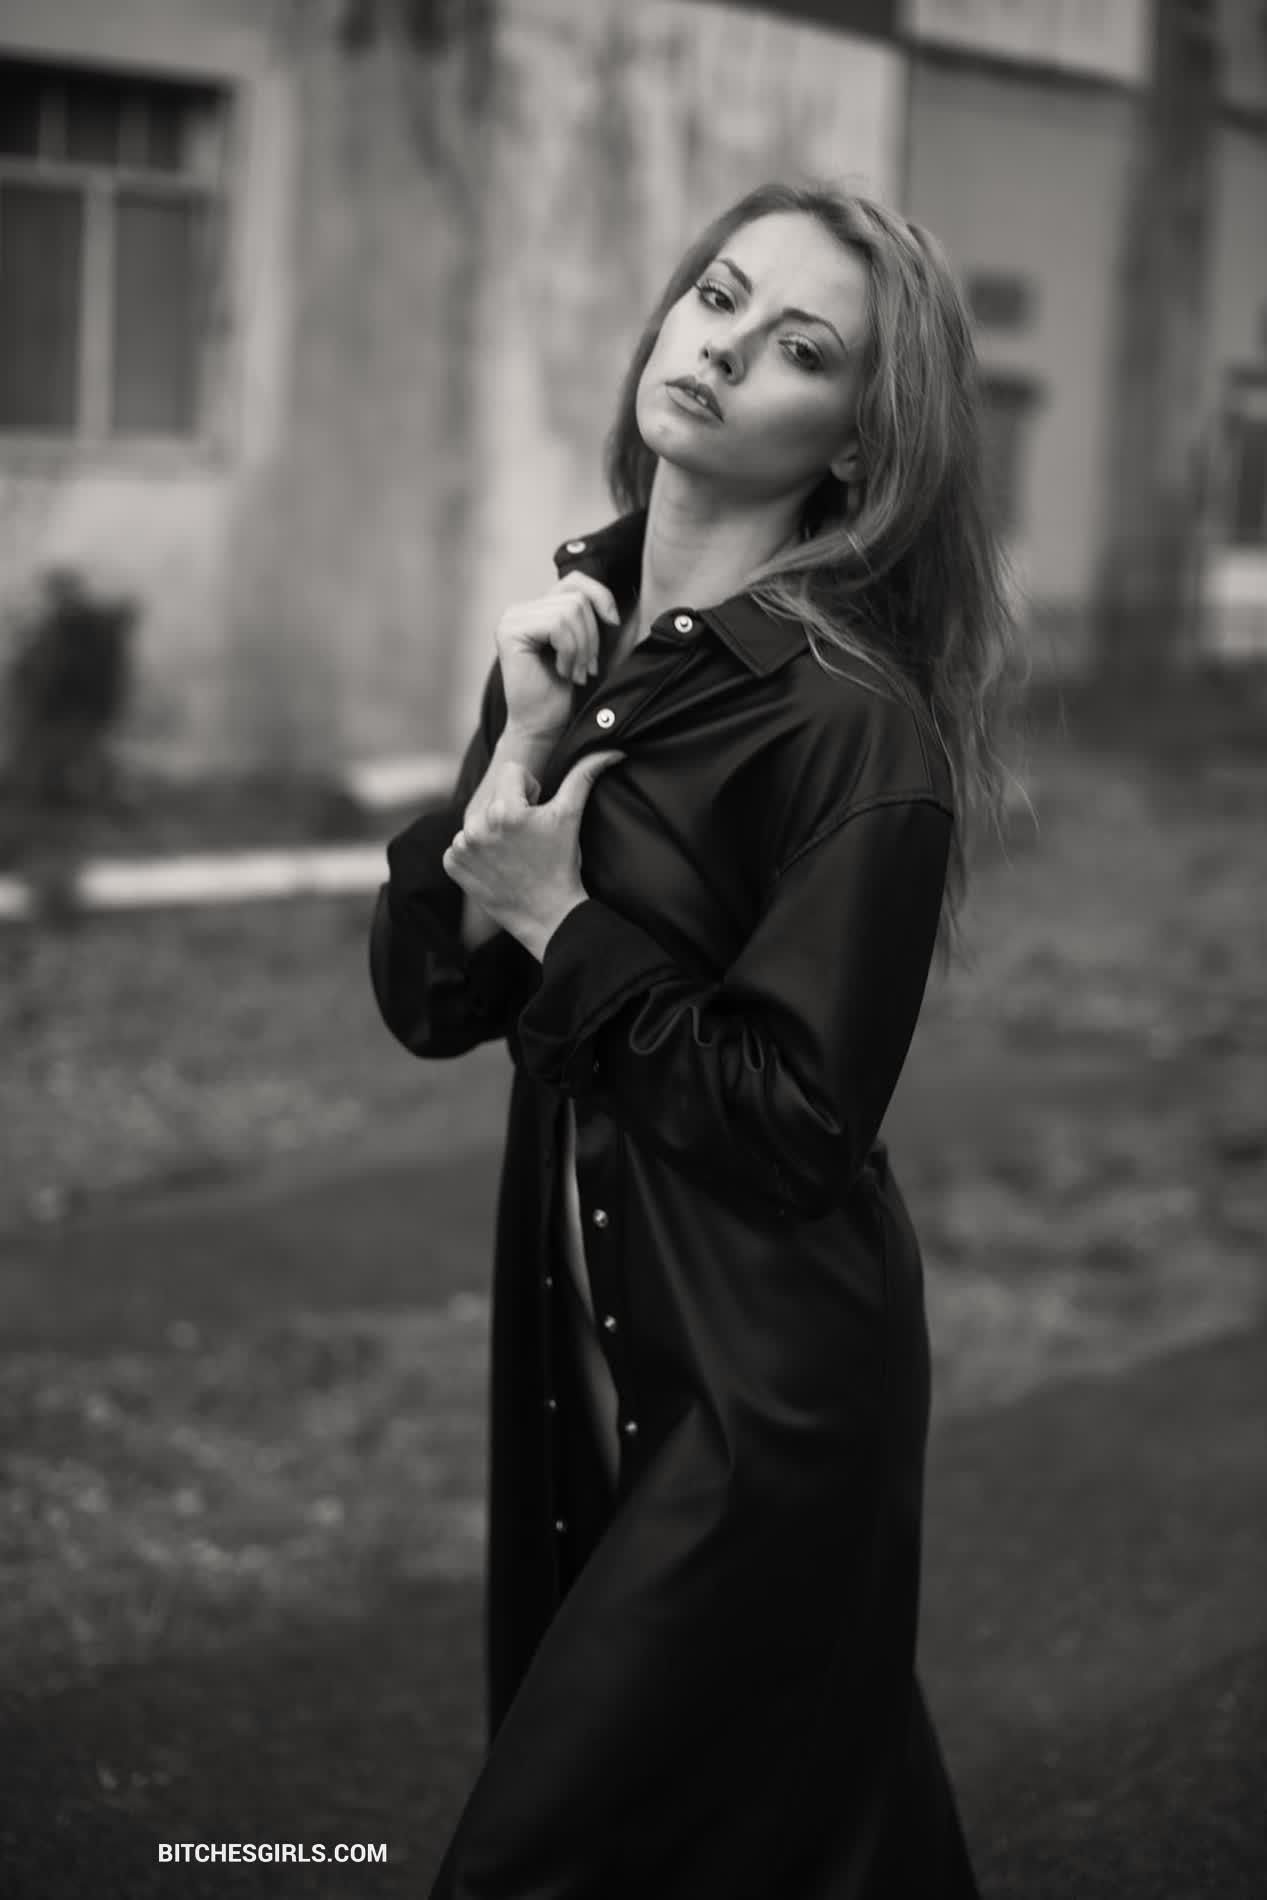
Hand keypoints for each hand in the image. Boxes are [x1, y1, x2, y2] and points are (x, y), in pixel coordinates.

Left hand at [442, 749, 625, 959]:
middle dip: (510, 809)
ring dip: (492, 830)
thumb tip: (612, 751)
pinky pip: (462, 843)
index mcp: (505, 811)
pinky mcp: (452, 864)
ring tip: (513, 852)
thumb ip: (584, 776)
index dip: (529, 790)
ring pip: (477, 819)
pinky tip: (497, 864)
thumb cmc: (562, 865)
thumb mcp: (570, 816)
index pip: (512, 772)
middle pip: (494, 796)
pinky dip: (476, 852)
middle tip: (527, 837)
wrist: (548, 915)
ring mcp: (462, 848)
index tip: (537, 814)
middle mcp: (477, 827)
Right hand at [495, 574, 621, 744]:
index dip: (601, 597)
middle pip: (577, 598)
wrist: (543, 727)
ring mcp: (512, 619)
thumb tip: (614, 603)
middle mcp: (519, 610)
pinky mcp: (510, 631)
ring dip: (581, 648)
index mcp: (536, 609)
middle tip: (583, 668)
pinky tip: (561, 672)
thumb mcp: (586, 645)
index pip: (576, 582)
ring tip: (573, 672)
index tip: (613, 624)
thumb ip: (591, 616)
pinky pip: (557, 625)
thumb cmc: (564, 692)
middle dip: (591, 637)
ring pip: (571, 611)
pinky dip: (569, 652)